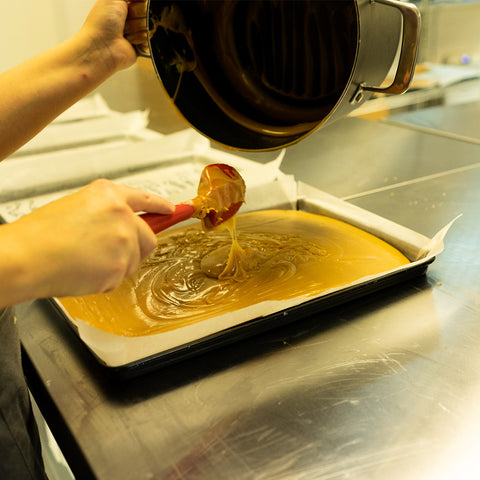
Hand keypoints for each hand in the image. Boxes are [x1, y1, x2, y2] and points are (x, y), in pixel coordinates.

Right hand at [4, 179, 173, 301]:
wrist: (24, 258)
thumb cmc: (39, 235)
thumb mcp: (75, 206)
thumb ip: (106, 213)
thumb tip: (123, 226)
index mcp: (108, 195)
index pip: (144, 199)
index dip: (160, 206)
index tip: (173, 210)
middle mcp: (121, 215)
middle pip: (148, 236)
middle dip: (136, 247)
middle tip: (112, 253)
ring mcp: (124, 241)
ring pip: (135, 259)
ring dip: (117, 264)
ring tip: (87, 260)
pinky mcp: (120, 266)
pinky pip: (121, 277)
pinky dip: (105, 279)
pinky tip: (84, 271)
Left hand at [80, 0, 147, 71]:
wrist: (101, 47)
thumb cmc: (101, 22)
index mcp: (123, 4)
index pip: (142, 1)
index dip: (136, 3)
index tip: (128, 5)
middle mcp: (129, 17)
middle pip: (146, 11)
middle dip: (136, 14)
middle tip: (123, 21)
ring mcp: (135, 31)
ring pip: (148, 25)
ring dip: (136, 28)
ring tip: (124, 33)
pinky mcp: (140, 45)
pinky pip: (149, 39)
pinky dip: (139, 39)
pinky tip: (129, 41)